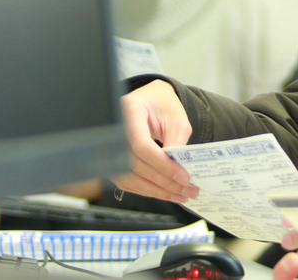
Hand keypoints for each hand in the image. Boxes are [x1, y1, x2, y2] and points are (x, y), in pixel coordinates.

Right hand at [109, 80, 198, 201]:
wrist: (151, 101)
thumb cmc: (163, 106)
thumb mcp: (176, 118)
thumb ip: (177, 142)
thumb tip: (178, 170)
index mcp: (129, 112)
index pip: (141, 146)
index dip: (162, 165)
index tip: (183, 176)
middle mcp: (114, 130)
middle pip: (134, 165)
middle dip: (163, 182)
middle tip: (187, 190)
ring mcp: (110, 147)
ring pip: (130, 179)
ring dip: (157, 191)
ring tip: (180, 195)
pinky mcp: (114, 162)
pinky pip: (129, 182)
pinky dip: (149, 190)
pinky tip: (167, 192)